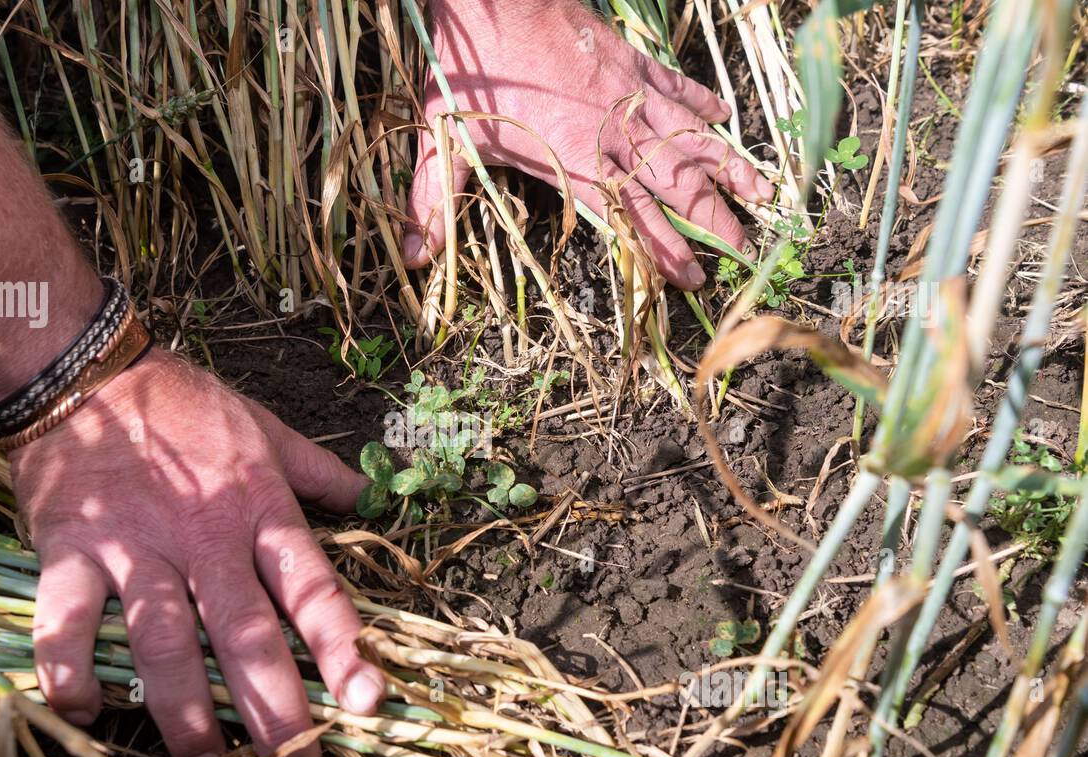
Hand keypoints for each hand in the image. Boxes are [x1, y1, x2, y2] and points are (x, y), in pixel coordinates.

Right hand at [10, 349, 384, 756]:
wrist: (83, 368)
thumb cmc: (182, 403)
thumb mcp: (264, 427)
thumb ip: (316, 469)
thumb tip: (368, 492)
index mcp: (259, 510)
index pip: (311, 589)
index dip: (342, 647)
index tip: (368, 703)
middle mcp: (205, 538)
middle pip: (245, 635)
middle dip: (274, 710)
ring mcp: (136, 548)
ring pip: (165, 643)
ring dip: (185, 711)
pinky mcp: (71, 552)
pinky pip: (68, 620)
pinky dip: (70, 668)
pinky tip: (83, 713)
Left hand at [404, 0, 772, 288]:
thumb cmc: (469, 70)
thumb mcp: (443, 140)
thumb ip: (433, 202)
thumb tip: (412, 258)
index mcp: (576, 161)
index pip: (630, 219)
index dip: (662, 252)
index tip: (692, 280)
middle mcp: (613, 133)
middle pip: (675, 185)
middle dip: (712, 219)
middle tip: (745, 246)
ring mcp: (627, 94)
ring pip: (689, 137)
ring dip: (726, 165)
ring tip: (762, 190)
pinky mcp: (628, 60)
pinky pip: (674, 84)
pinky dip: (699, 99)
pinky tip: (724, 113)